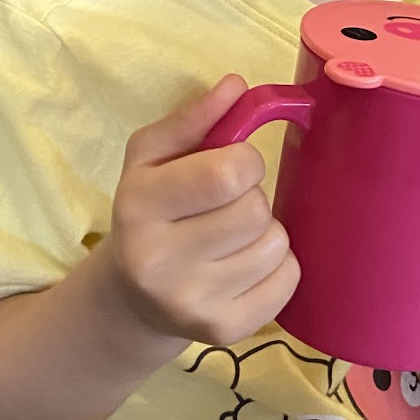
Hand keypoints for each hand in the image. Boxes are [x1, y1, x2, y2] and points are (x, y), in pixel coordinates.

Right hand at [105, 75, 300, 346]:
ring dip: (265, 232)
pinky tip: (243, 266)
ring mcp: (192, 304)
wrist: (131, 298)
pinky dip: (277, 267)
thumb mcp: (151, 158)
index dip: (244, 161)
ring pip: (276, 245)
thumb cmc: (149, 212)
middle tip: (225, 207)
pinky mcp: (224, 333)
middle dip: (251, 198)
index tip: (231, 167)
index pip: (227, 174)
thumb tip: (237, 86)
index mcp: (138, 207)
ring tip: (232, 237)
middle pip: (256, 210)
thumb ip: (193, 118)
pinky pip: (288, 281)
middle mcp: (158, 262)